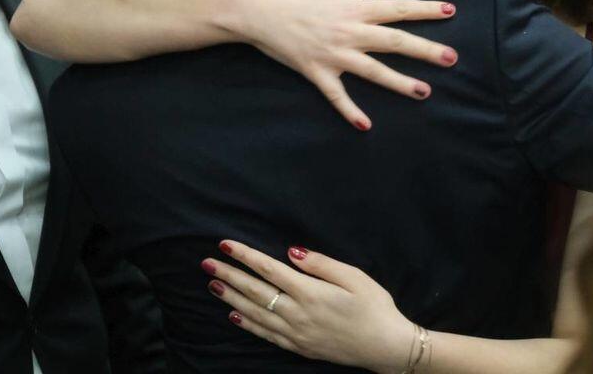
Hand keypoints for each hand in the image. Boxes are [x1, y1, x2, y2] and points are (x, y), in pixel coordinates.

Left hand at [203, 240, 415, 373]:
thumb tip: (291, 252)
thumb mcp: (354, 277)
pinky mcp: (298, 347)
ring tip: (213, 284)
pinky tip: (234, 315)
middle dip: (229, 275)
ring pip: (255, 313)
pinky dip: (247, 324)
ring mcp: (296, 333)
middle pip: (255, 291)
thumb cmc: (375, 306)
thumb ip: (321, 264)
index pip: (268, 270)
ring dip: (231, 298)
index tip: (225, 244)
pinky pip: (265, 334)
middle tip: (207, 263)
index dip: (245, 256)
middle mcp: (297, 314)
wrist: (385, 347)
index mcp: (311, 293)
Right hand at [243, 0, 458, 130]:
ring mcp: (335, 55)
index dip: (426, 10)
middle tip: (451, 58)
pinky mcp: (317, 73)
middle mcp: (350, 33)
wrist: (255, 10)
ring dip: (401, 83)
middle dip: (426, 50)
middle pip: (396, 43)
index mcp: (355, 8)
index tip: (451, 10)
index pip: (399, 9)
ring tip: (425, 92)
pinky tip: (366, 125)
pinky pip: (337, 96)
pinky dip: (350, 111)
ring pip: (375, 71)